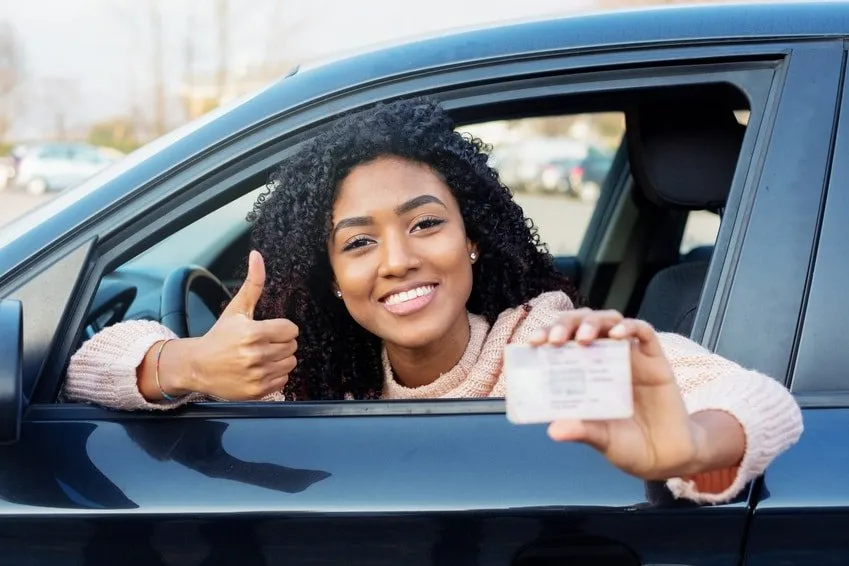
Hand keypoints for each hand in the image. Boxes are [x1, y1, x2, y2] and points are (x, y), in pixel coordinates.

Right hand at [165, 250, 298, 400]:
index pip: (291, 330)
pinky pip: (283, 380)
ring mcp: (257, 375)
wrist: (197, 366)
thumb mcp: (236, 309)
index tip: (269, 330)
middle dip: (280, 342)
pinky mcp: (257, 391)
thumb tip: (257, 255)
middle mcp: (256, 356)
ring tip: (261, 356)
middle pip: (292, 346)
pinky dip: (275, 375)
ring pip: (290, 363)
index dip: (282, 328)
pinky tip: (259, 369)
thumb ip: (253, 283)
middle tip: (263, 343)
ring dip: (280, 359)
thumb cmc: (219, 336)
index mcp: (253, 333)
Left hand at [529, 309, 698, 480]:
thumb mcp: (601, 439)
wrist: (666, 457)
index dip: (546, 334)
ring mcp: (629, 356)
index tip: (533, 342)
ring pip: (609, 320)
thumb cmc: (627, 445)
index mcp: (583, 372)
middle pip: (582, 323)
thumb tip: (553, 431)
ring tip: (582, 337)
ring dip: (593, 322)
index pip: (561, 341)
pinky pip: (644, 332)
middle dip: (565, 324)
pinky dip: (629, 327)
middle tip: (554, 339)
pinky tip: (617, 334)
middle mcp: (604, 358)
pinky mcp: (655, 359)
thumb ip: (582, 431)